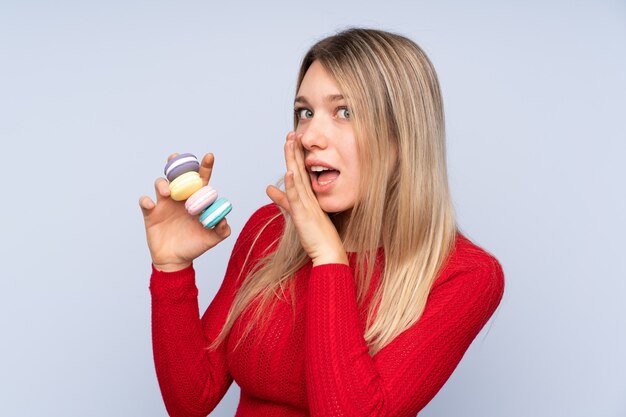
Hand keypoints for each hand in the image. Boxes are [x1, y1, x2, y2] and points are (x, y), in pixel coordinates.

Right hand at [139, 153, 230, 271]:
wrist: (175, 261)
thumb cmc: (194, 246)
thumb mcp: (211, 239)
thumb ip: (221, 230)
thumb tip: (224, 220)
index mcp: (196, 200)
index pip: (201, 180)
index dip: (205, 167)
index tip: (209, 156)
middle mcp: (180, 198)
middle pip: (177, 175)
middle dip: (176, 163)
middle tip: (176, 157)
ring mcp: (164, 204)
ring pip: (161, 184)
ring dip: (163, 184)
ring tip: (168, 192)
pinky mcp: (151, 214)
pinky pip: (145, 202)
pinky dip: (146, 200)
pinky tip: (151, 205)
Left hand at [266, 132, 347, 266]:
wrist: (329, 251)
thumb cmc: (315, 235)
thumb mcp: (296, 213)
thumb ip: (283, 200)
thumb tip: (270, 188)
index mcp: (307, 196)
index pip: (300, 171)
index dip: (295, 155)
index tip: (291, 140)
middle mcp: (309, 196)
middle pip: (300, 169)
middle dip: (295, 151)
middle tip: (292, 133)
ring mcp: (308, 204)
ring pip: (298, 178)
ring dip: (294, 160)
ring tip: (290, 143)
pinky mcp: (304, 215)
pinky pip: (297, 198)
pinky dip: (293, 184)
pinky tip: (290, 172)